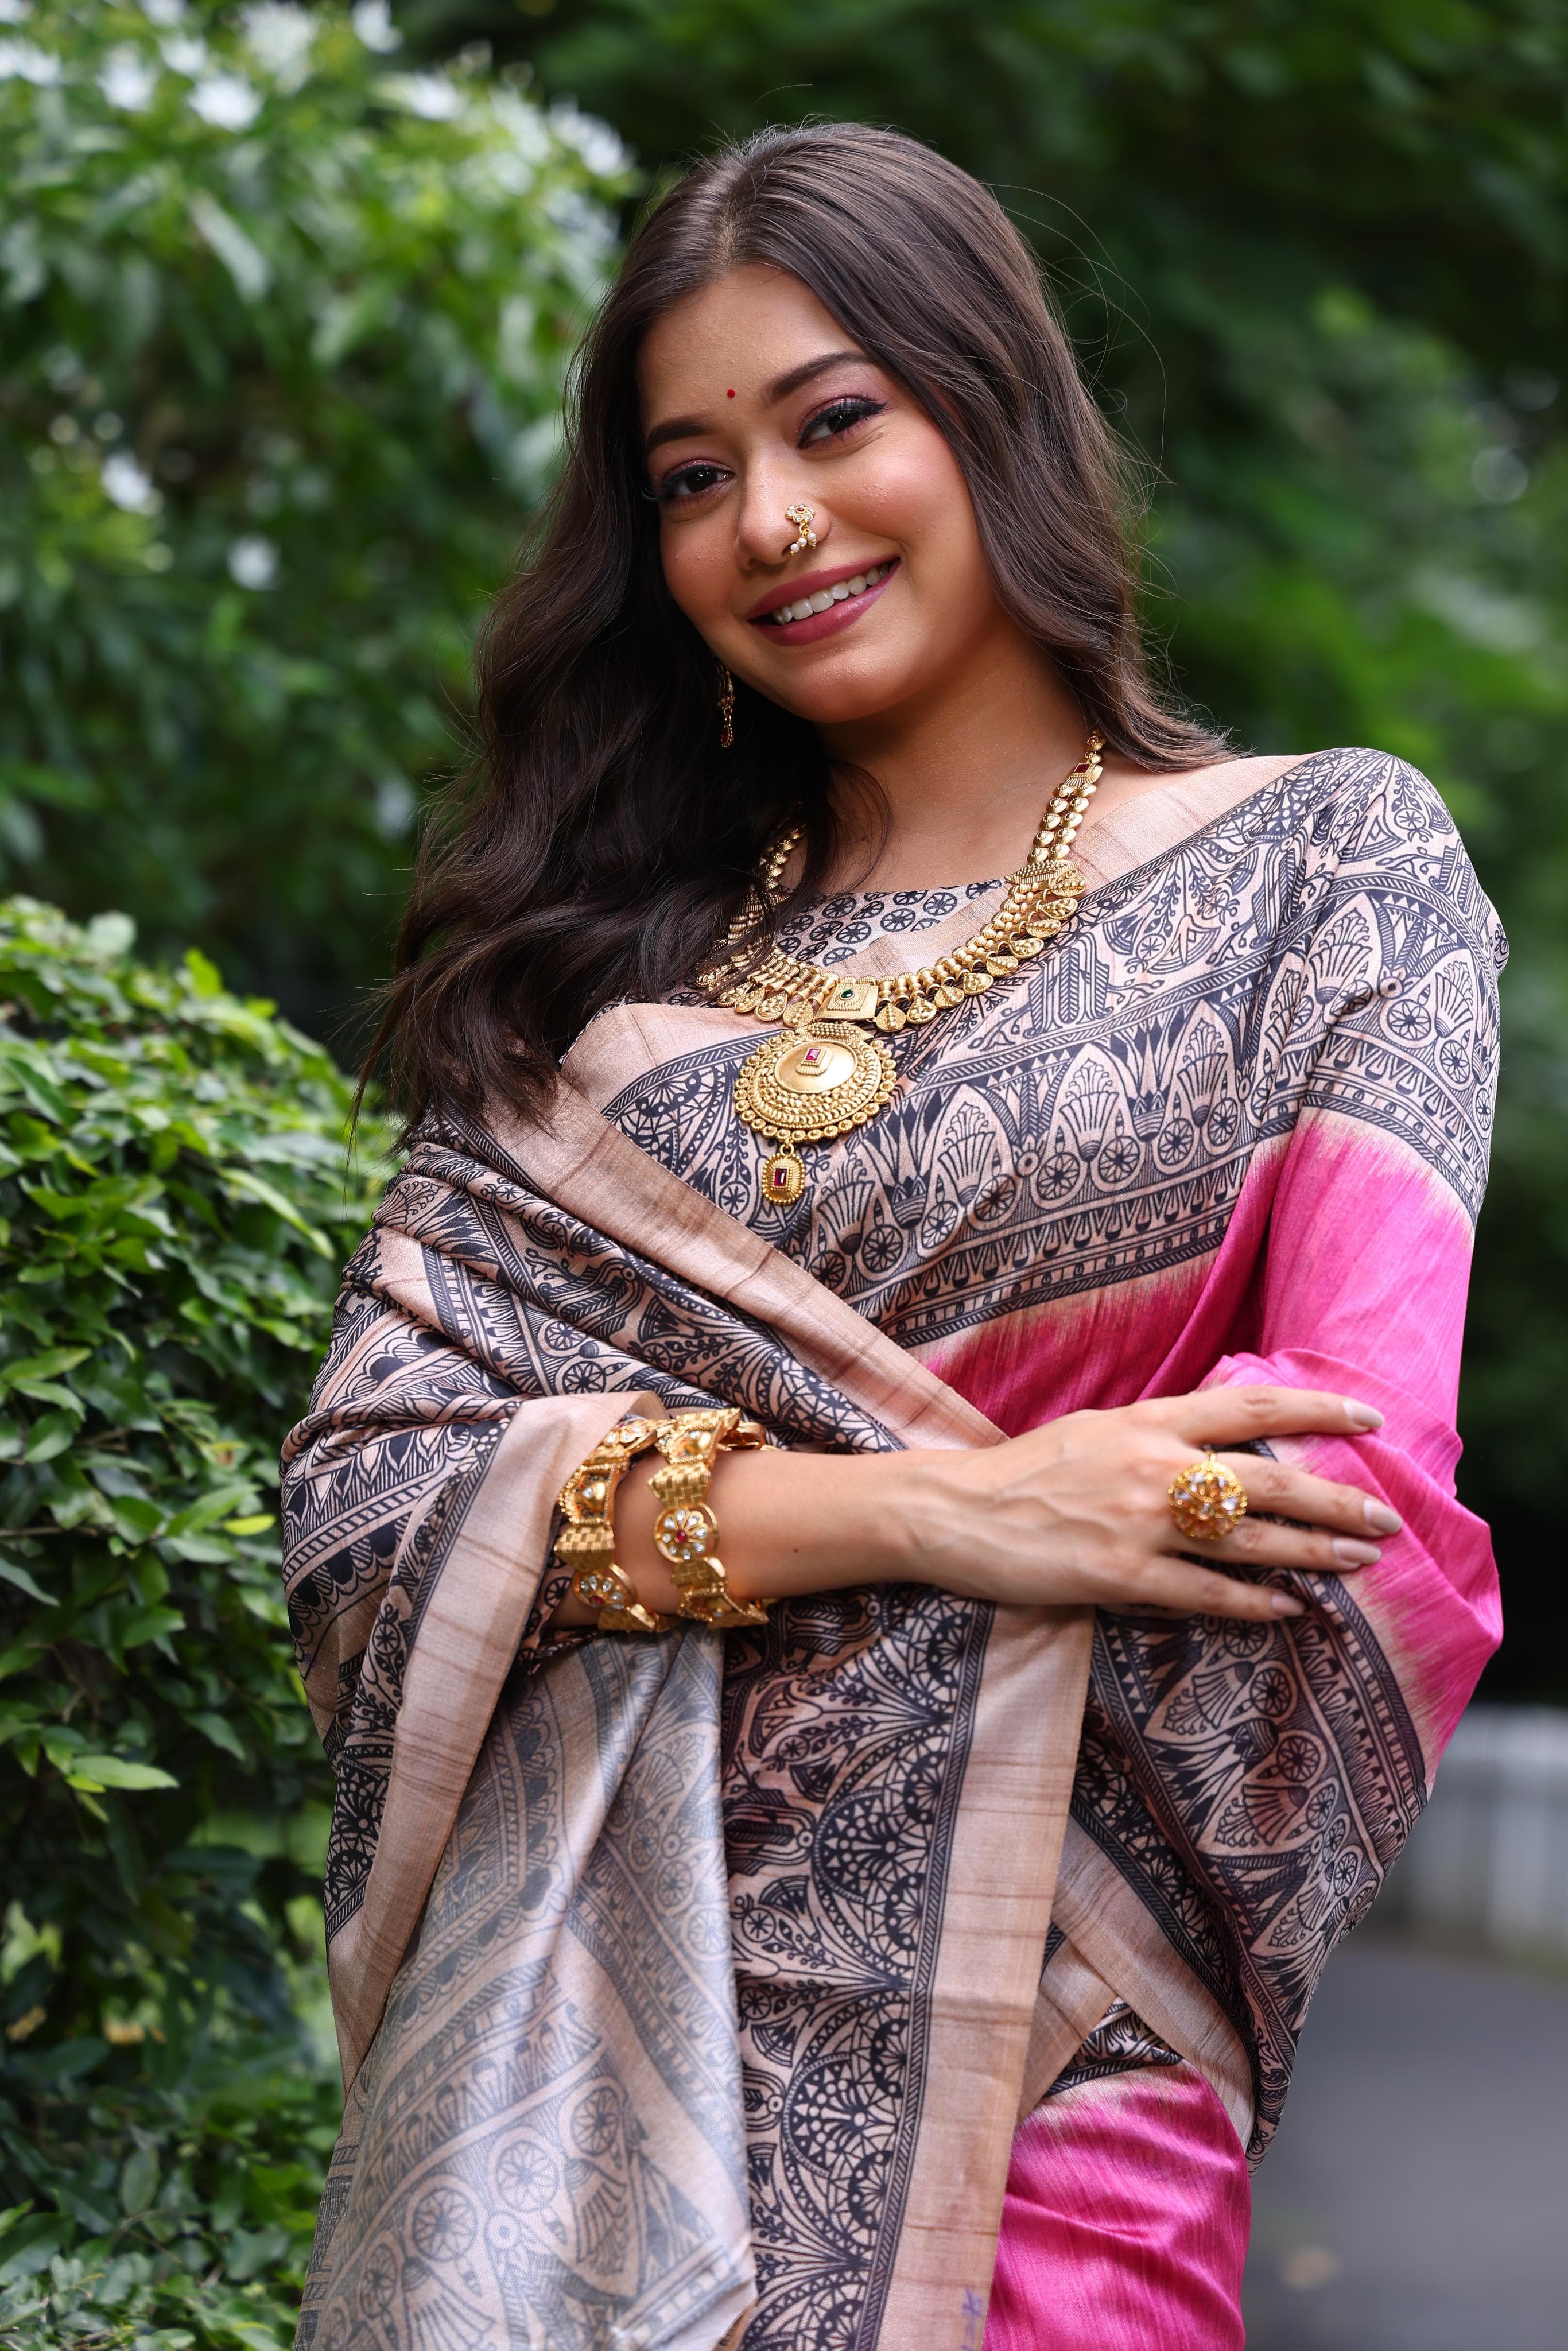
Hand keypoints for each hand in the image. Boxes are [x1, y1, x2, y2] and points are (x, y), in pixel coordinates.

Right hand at [900, 1386, 1398, 1622]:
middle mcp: (1153, 1466)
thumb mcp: (1097, 1429)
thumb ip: (1158, 1430)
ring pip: (1248, 1538)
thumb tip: (1218, 1432)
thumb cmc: (1023, 1470)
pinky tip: (1290, 1610)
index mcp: (1148, 1420)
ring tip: (1362, 1563)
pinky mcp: (1119, 1575)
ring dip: (1314, 1553)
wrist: (952, 1509)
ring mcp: (1139, 1523)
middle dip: (1336, 1499)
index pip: (1252, 1406)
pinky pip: (1204, 1594)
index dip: (1317, 1409)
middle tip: (1387, 1517)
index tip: (1371, 1418)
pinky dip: (1254, 1604)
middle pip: (1267, 1477)